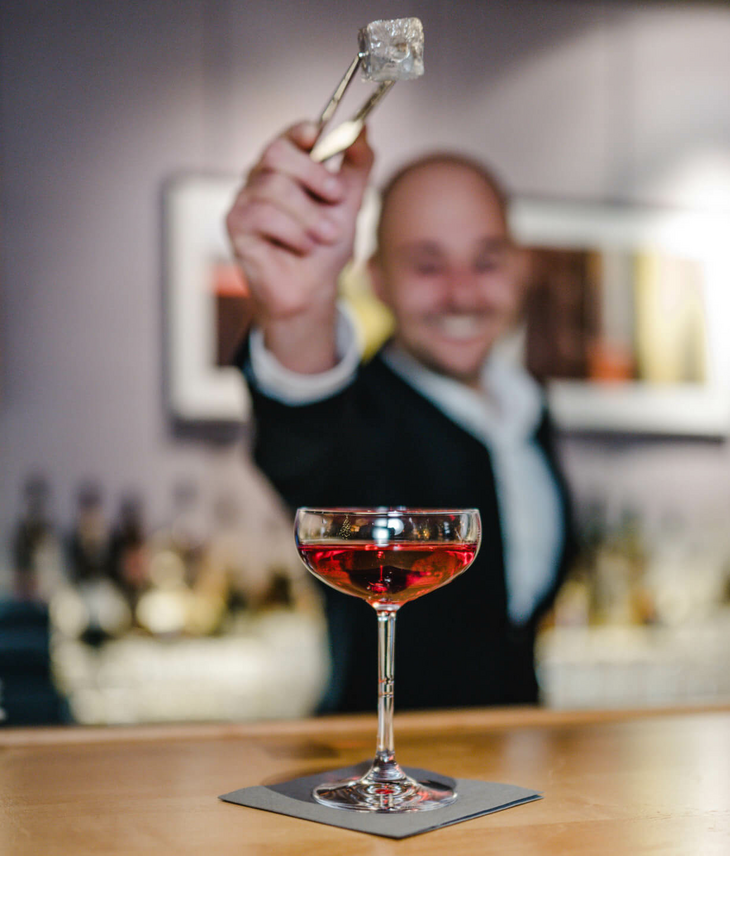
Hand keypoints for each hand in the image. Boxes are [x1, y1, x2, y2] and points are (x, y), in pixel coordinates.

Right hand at [226, 122, 373, 371]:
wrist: (312, 291)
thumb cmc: (325, 248)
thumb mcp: (350, 203)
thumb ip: (357, 166)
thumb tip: (362, 129)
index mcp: (287, 169)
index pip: (287, 137)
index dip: (301, 132)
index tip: (318, 135)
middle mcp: (261, 178)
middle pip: (276, 152)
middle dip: (313, 174)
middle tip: (337, 198)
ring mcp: (245, 200)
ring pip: (274, 187)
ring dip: (309, 214)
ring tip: (325, 236)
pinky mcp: (235, 224)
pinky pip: (263, 214)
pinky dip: (292, 232)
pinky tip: (303, 247)